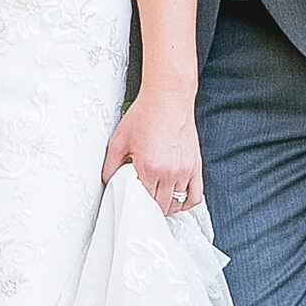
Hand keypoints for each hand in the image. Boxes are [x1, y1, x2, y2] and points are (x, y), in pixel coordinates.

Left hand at [101, 86, 203, 213]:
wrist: (168, 97)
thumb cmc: (145, 115)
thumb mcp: (119, 140)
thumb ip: (111, 165)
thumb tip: (109, 182)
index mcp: (149, 167)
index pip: (143, 202)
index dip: (135, 206)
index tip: (130, 203)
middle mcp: (170, 172)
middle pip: (160, 206)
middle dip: (149, 208)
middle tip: (141, 203)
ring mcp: (185, 170)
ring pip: (177, 204)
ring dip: (166, 207)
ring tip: (156, 202)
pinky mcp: (196, 166)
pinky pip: (196, 195)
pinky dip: (186, 203)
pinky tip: (177, 201)